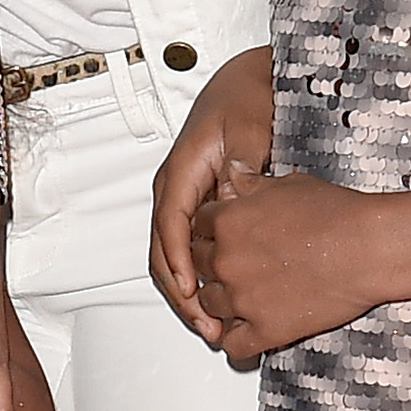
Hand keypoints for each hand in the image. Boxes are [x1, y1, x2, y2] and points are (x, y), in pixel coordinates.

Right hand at [150, 52, 273, 341]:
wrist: (246, 84)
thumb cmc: (243, 99)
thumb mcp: (248, 122)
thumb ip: (243, 155)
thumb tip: (235, 187)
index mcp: (181, 171)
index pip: (170, 225)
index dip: (178, 263)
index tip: (192, 292)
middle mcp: (174, 190)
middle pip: (162, 253)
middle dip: (181, 295)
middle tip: (207, 325)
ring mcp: (184, 203)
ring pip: (171, 259)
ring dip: (187, 296)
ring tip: (212, 326)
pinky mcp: (198, 211)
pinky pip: (188, 253)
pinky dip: (198, 281)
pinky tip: (218, 303)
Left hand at [184, 169, 405, 362]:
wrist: (370, 248)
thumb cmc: (338, 214)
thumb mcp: (286, 184)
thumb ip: (250, 184)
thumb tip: (232, 175)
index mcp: (228, 221)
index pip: (197, 227)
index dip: (210, 231)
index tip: (222, 235)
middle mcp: (228, 260)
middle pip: (197, 265)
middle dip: (212, 263)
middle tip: (233, 263)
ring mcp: (243, 298)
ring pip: (207, 304)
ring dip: (219, 299)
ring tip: (239, 294)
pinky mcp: (265, 330)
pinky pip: (232, 345)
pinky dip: (234, 341)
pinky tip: (244, 331)